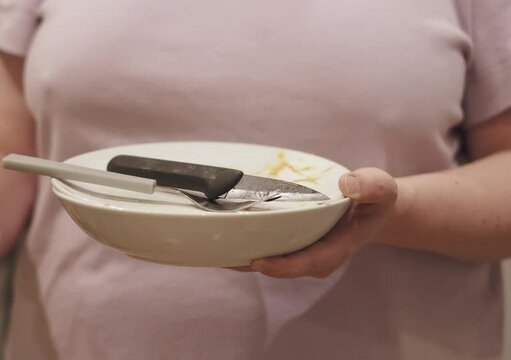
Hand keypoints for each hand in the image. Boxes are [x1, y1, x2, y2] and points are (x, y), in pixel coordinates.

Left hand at [234, 168, 398, 277]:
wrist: (370, 209)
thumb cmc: (375, 200)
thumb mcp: (382, 190)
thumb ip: (371, 187)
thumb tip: (348, 184)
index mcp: (336, 249)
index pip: (307, 263)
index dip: (282, 266)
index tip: (258, 262)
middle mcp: (314, 256)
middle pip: (279, 266)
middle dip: (250, 263)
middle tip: (220, 254)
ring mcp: (300, 251)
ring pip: (267, 259)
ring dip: (241, 255)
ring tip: (211, 248)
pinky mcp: (290, 243)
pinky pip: (265, 247)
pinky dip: (245, 242)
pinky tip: (221, 235)